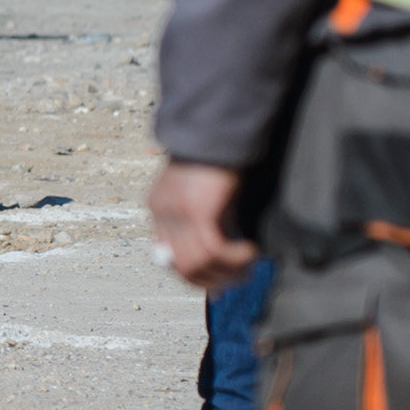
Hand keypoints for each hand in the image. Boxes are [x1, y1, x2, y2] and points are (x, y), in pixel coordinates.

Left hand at [148, 159, 259, 292]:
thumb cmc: (218, 158)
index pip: (170, 257)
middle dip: (214, 279)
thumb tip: (219, 257)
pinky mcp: (195, 210)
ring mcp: (175, 212)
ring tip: (250, 264)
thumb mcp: (206, 195)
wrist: (219, 127)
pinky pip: (213, 249)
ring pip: (197, 263)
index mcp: (158, 207)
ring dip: (228, 270)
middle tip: (242, 277)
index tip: (223, 282)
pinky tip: (251, 250)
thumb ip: (205, 222)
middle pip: (181, 266)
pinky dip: (235, 257)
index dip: (197, 275)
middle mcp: (161, 212)